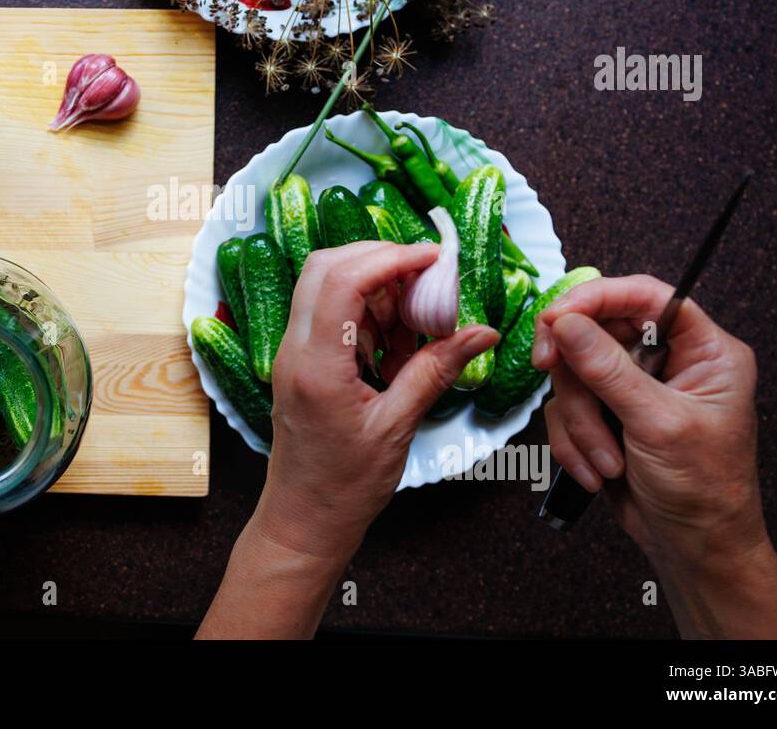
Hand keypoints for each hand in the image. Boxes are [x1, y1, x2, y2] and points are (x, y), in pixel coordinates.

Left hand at [260, 241, 498, 558]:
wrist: (303, 521)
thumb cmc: (344, 485)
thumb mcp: (398, 427)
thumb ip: (436, 371)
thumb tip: (482, 332)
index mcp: (315, 364)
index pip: (342, 281)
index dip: (390, 257)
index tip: (433, 256)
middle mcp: (295, 350)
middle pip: (326, 268)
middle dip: (379, 258)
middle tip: (428, 273)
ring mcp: (293, 354)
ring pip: (325, 286)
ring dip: (375, 285)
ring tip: (420, 311)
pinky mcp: (302, 362)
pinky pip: (330, 315)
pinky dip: (367, 311)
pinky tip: (400, 336)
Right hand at [533, 274, 776, 637]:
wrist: (694, 549)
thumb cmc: (705, 490)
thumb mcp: (658, 424)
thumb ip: (608, 370)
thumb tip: (565, 322)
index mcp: (704, 349)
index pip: (645, 295)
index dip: (596, 297)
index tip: (556, 317)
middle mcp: (668, 360)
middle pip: (596, 331)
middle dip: (576, 371)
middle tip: (547, 369)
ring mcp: (633, 387)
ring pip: (574, 373)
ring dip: (579, 421)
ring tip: (606, 460)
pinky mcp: (606, 413)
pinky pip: (565, 407)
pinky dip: (572, 441)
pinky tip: (597, 470)